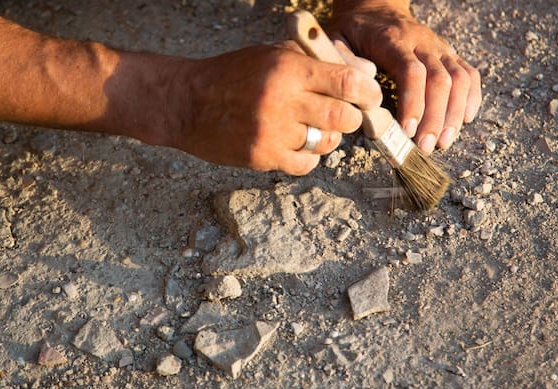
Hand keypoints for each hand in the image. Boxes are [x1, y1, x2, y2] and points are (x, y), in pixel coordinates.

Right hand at [153, 45, 382, 174]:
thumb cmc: (232, 75)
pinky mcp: (262, 157)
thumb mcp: (272, 56)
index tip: (371, 97)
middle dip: (351, 118)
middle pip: (344, 118)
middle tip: (344, 115)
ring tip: (312, 127)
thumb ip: (316, 64)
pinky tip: (297, 144)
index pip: (347, 83)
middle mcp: (283, 101)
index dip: (368, 92)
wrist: (186, 102)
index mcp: (288, 70)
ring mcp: (273, 133)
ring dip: (328, 137)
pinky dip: (308, 157)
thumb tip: (365, 77)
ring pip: (327, 143)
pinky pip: (306, 164)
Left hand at [330, 2, 481, 152]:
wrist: (377, 9)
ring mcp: (440, 48)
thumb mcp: (337, 40)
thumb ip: (345, 61)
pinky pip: (469, 75)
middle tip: (425, 147)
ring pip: (459, 79)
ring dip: (454, 114)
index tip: (407, 131)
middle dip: (435, 118)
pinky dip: (471, 99)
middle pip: (440, 80)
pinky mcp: (450, 55)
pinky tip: (465, 121)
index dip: (413, 103)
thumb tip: (365, 86)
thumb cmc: (354, 33)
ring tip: (443, 142)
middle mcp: (422, 42)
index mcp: (393, 40)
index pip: (412, 72)